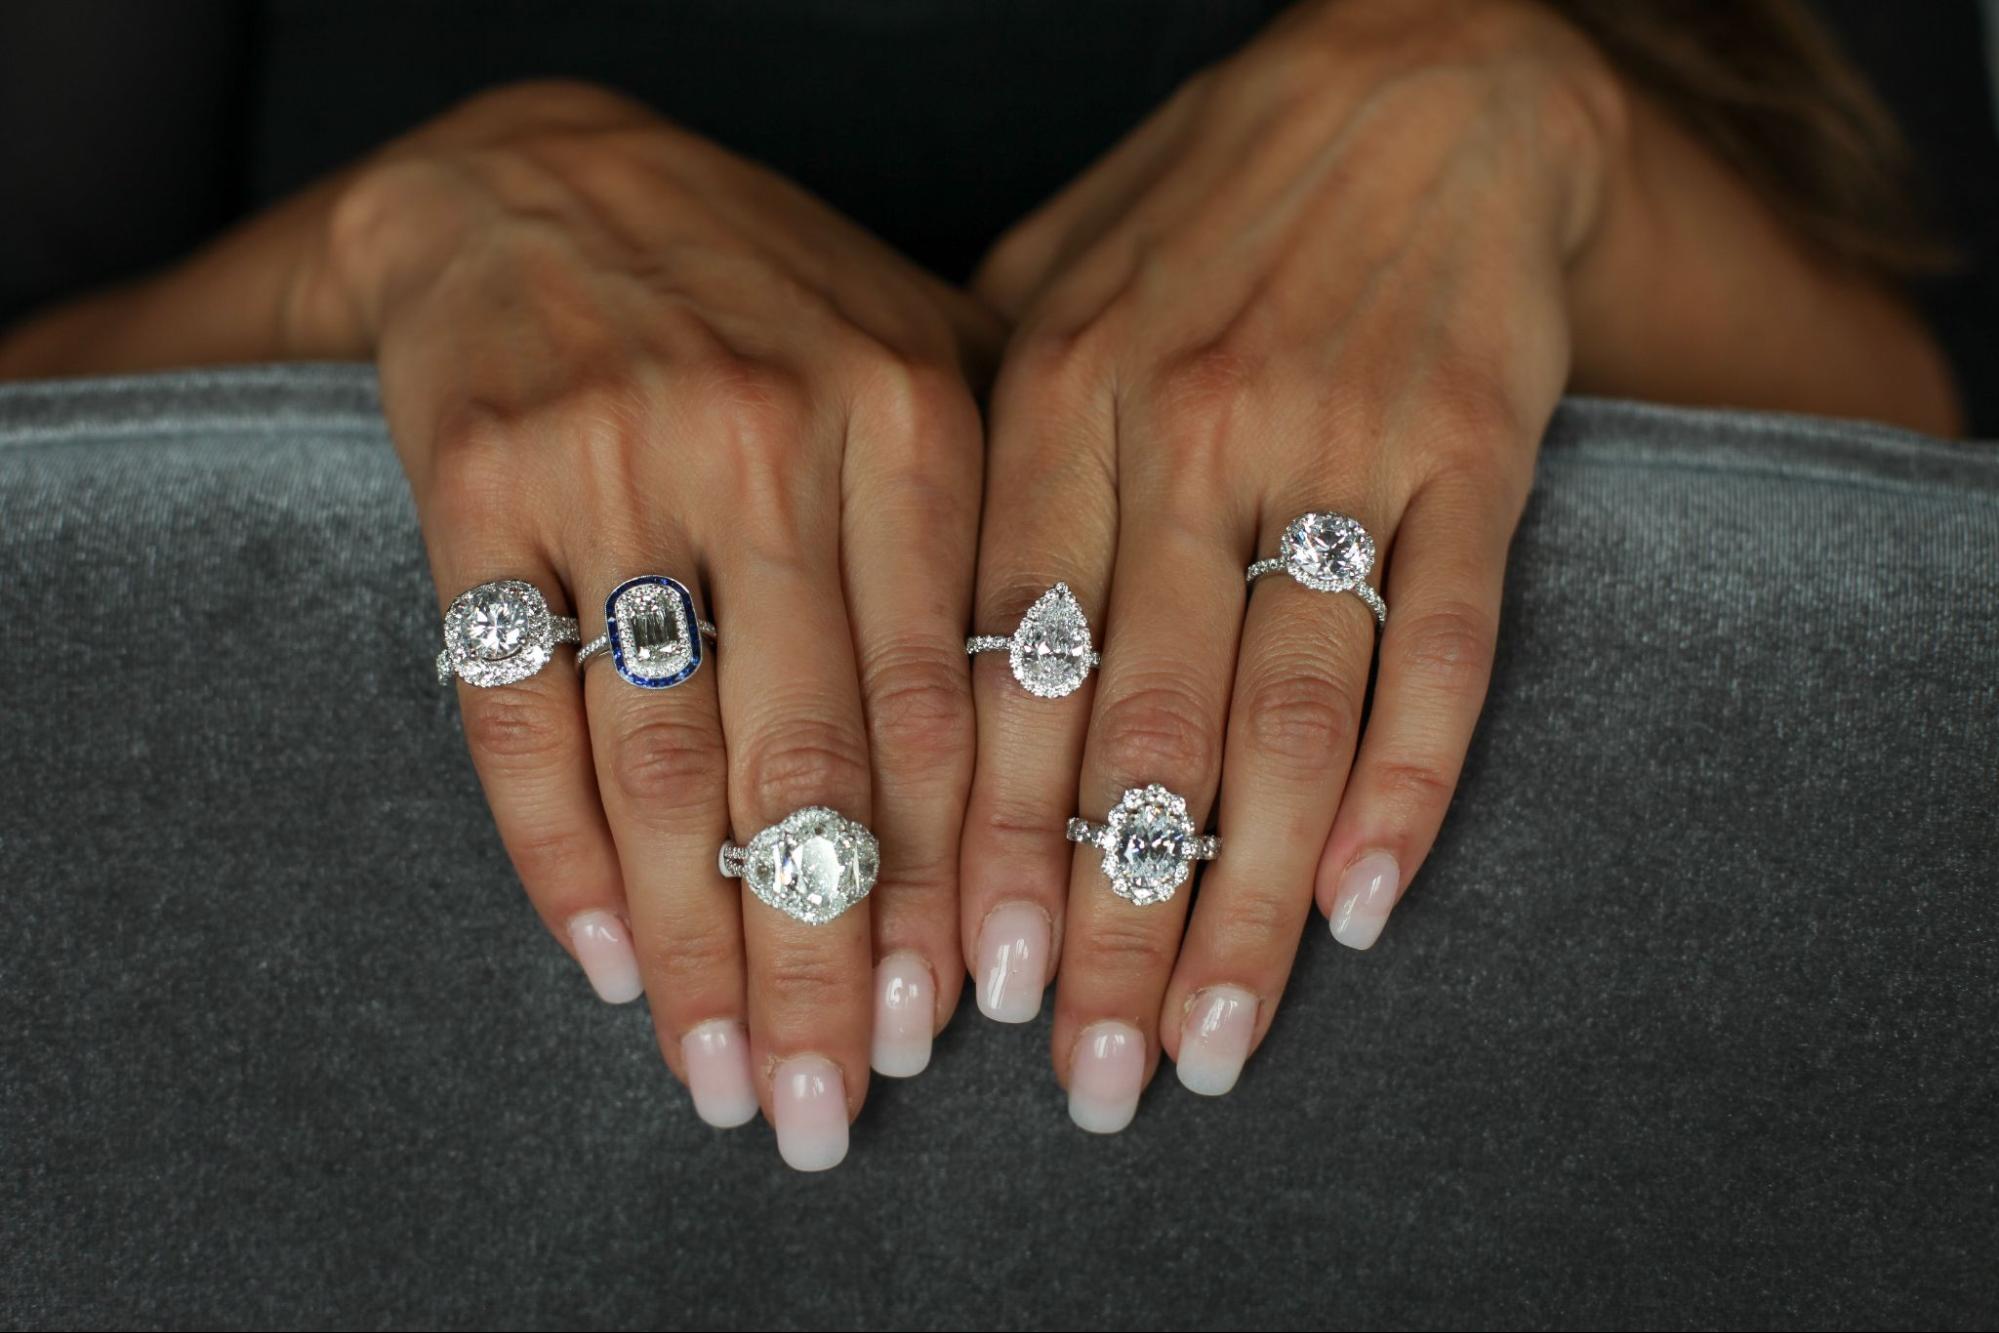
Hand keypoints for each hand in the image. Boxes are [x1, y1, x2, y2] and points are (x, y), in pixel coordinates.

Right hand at [299, 81, 998, 1166]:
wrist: (538, 181)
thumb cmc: (765, 297)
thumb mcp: (918, 354)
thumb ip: (1000, 520)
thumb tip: (1064, 761)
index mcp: (913, 415)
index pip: (943, 702)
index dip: (951, 877)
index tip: (957, 1019)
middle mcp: (770, 436)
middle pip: (807, 760)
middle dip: (829, 958)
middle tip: (837, 1102)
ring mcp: (614, 458)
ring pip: (662, 758)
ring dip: (695, 944)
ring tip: (728, 1073)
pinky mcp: (475, 480)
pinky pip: (514, 710)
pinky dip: (558, 851)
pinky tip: (605, 960)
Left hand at [957, 0, 1622, 1122]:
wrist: (1422, 80)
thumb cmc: (1202, 207)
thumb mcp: (1044, 284)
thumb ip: (965, 439)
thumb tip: (885, 622)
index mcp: (1052, 397)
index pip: (994, 661)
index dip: (971, 837)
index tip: (949, 977)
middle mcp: (1181, 430)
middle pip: (1126, 724)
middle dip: (1093, 917)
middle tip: (1070, 1072)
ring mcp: (1331, 441)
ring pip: (1277, 714)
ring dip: (1237, 899)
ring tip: (1198, 1046)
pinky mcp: (1471, 450)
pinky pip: (1439, 644)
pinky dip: (1407, 784)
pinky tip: (1361, 911)